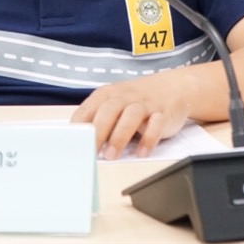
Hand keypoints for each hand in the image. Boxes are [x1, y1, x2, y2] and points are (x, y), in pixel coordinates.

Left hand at [71, 74, 191, 159]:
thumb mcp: (113, 104)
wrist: (171, 88)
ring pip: (131, 117)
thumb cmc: (134, 101)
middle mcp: (124, 98)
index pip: (88, 109)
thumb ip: (97, 119)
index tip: (73, 144)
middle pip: (108, 111)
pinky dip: (149, 139)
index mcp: (106, 95)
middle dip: (98, 132)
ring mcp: (143, 104)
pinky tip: (142, 153)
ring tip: (112, 156)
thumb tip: (79, 142)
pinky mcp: (162, 114)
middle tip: (91, 152)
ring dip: (119, 136)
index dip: (79, 127)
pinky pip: (156, 125)